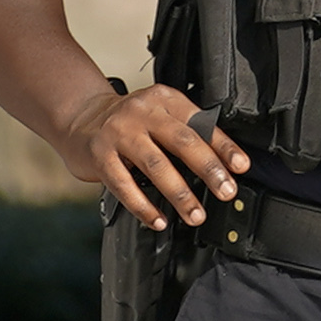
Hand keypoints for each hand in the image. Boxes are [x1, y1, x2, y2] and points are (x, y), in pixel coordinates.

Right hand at [60, 78, 242, 232]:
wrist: (80, 118)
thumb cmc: (129, 123)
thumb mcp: (160, 114)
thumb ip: (186, 132)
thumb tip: (224, 165)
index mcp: (164, 100)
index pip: (200, 123)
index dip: (223, 146)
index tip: (240, 166)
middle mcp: (142, 112)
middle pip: (182, 141)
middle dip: (208, 169)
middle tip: (225, 191)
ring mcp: (119, 133)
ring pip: (155, 164)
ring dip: (180, 194)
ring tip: (196, 214)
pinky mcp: (100, 155)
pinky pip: (124, 185)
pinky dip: (143, 206)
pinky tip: (158, 220)